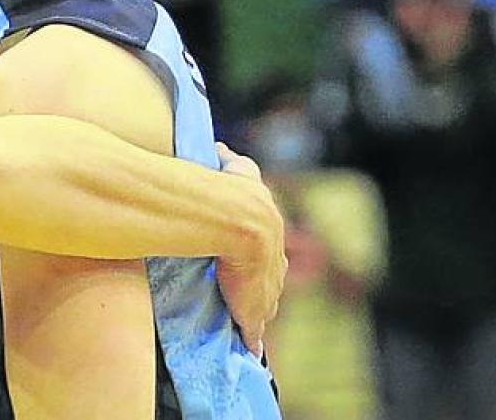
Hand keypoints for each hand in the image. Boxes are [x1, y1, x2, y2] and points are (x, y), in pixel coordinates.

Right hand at [215, 143, 287, 356]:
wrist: (239, 222)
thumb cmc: (234, 194)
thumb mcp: (238, 171)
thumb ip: (231, 161)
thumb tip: (220, 148)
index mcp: (270, 228)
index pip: (270, 246)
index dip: (261, 255)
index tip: (251, 262)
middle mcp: (275, 259)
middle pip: (272, 276)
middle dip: (262, 284)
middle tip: (245, 293)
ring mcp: (267, 286)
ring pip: (266, 302)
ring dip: (257, 309)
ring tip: (244, 318)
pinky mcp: (255, 310)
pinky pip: (254, 328)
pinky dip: (251, 337)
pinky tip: (247, 347)